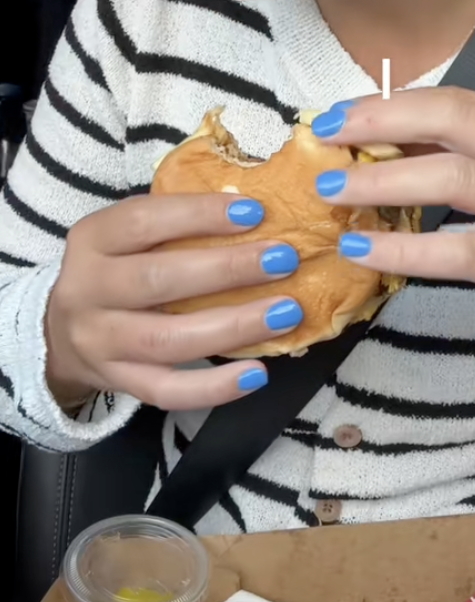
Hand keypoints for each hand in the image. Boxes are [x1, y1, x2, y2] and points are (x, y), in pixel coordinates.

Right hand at [45, 195, 302, 410]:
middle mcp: (88, 290)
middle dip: (227, 269)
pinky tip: (257, 373)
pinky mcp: (118, 383)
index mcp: (92, 239)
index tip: (254, 211)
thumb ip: (177, 221)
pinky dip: (213, 387)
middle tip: (283, 260)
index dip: (199, 214)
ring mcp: (100, 342)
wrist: (60, 333)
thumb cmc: (116, 268)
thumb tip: (254, 210)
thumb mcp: (128, 236)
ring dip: (232, 326)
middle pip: (158, 280)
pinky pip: (166, 391)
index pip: (143, 221)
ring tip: (286, 312)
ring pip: (166, 339)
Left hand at [313, 90, 474, 382]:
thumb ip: (463, 158)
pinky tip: (362, 247)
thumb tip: (381, 144)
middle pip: (451, 118)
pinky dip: (402, 246)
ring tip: (331, 189)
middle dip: (379, 121)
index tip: (338, 115)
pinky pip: (454, 249)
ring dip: (381, 180)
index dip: (389, 104)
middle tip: (326, 135)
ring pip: (449, 177)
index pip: (453, 101)